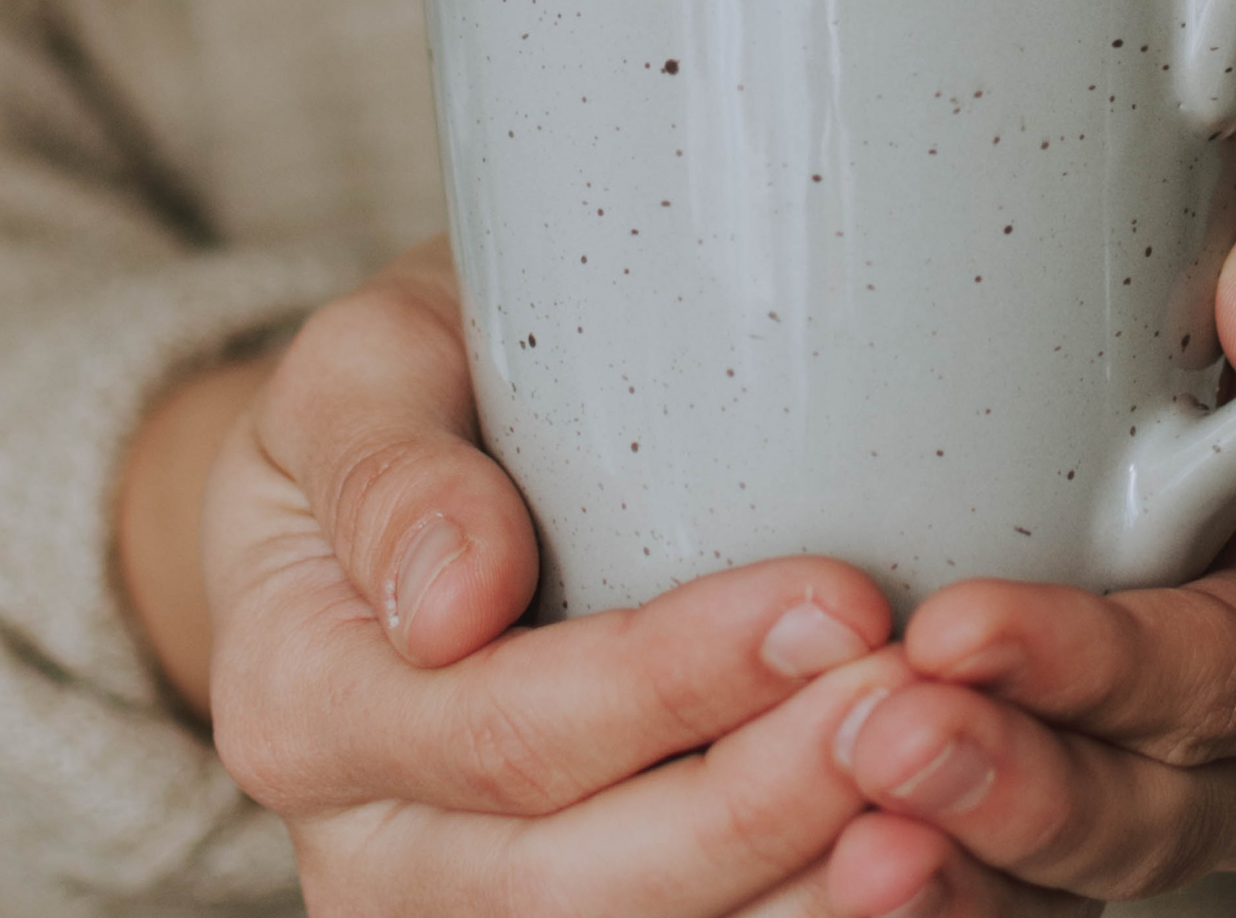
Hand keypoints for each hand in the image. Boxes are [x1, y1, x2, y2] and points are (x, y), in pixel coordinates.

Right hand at [120, 240, 915, 915]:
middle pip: (575, 885)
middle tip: (916, 704)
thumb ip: (388, 466)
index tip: (840, 600)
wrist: (408, 489)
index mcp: (301, 706)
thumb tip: (452, 602)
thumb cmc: (408, 405)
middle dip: (762, 805)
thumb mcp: (361, 371)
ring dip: (798, 900)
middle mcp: (368, 852)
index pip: (504, 732)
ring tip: (934, 815)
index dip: (678, 683)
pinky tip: (909, 871)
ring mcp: (457, 916)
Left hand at [821, 100, 1235, 913]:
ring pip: (1064, 887)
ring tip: (836, 848)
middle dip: (1014, 791)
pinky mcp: (1035, 821)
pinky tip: (809, 876)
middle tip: (874, 736)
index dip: (1108, 668)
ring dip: (956, 876)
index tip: (957, 627)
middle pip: (1153, 816)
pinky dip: (906, 901)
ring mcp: (1143, 798)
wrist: (1213, 379)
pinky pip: (989, 894)